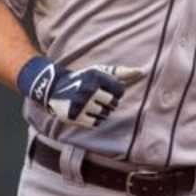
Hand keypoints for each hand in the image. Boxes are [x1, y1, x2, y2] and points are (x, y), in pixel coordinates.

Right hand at [17, 57, 142, 127]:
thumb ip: (121, 72)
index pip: (120, 90)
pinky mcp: (75, 116)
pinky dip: (93, 120)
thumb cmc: (83, 78)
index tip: (107, 90)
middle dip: (108, 103)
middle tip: (97, 98)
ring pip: (105, 115)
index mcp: (96, 76)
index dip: (116, 92)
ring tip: (90, 105)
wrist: (54, 88)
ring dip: (101, 112)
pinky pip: (95, 123)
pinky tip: (86, 113)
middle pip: (113, 104)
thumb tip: (142, 72)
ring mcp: (82, 103)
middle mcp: (89, 89)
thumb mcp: (99, 71)